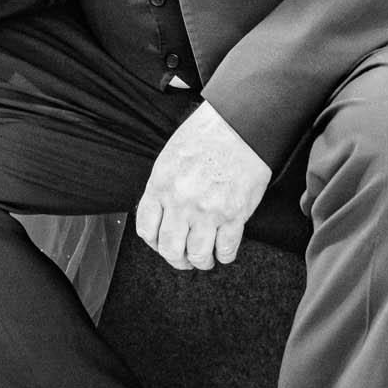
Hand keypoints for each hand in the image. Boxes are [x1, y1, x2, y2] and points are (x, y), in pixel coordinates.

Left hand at [134, 102, 270, 270]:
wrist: (240, 125)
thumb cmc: (207, 135)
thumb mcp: (171, 157)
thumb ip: (163, 187)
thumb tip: (161, 215)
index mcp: (161, 184)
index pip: (146, 229)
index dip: (154, 243)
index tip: (162, 244)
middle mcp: (181, 200)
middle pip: (170, 249)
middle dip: (176, 259)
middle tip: (183, 258)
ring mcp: (208, 210)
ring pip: (198, 255)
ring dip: (201, 262)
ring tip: (206, 258)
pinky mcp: (234, 215)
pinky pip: (227, 250)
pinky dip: (225, 255)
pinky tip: (224, 250)